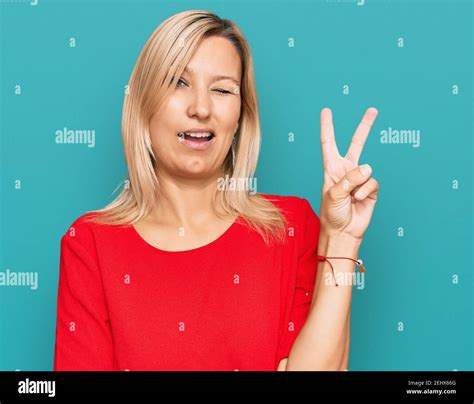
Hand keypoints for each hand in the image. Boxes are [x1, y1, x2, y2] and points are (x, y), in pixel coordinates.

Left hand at [319, 107, 379, 241]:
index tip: (326, 111)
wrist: (343, 232)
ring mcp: (359, 179)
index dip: (327, 127)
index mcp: (331, 168)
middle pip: (357, 144)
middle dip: (365, 127)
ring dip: (358, 185)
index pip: (329, 143)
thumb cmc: (332, 214)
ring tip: (350, 197)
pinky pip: (372, 183)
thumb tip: (367, 167)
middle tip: (372, 110)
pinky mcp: (370, 189)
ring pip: (366, 169)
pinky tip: (359, 200)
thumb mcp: (334, 194)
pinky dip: (365, 191)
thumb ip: (350, 178)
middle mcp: (346, 171)